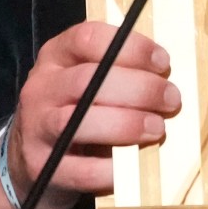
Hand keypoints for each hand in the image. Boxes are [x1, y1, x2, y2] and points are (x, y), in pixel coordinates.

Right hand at [0, 21, 179, 208]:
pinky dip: (113, 169)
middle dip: (138, 88)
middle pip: (87, 80)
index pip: (87, 38)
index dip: (131, 48)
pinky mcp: (43, 168)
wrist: (36, 164)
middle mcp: (42, 88)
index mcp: (57, 57)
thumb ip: (121, 73)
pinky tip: (135, 167)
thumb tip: (171, 80)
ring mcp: (37, 128)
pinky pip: (81, 170)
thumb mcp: (90, 84)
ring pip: (77, 121)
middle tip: (171, 99)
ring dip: (126, 124)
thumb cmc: (78, 114)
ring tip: (157, 128)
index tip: (163, 63)